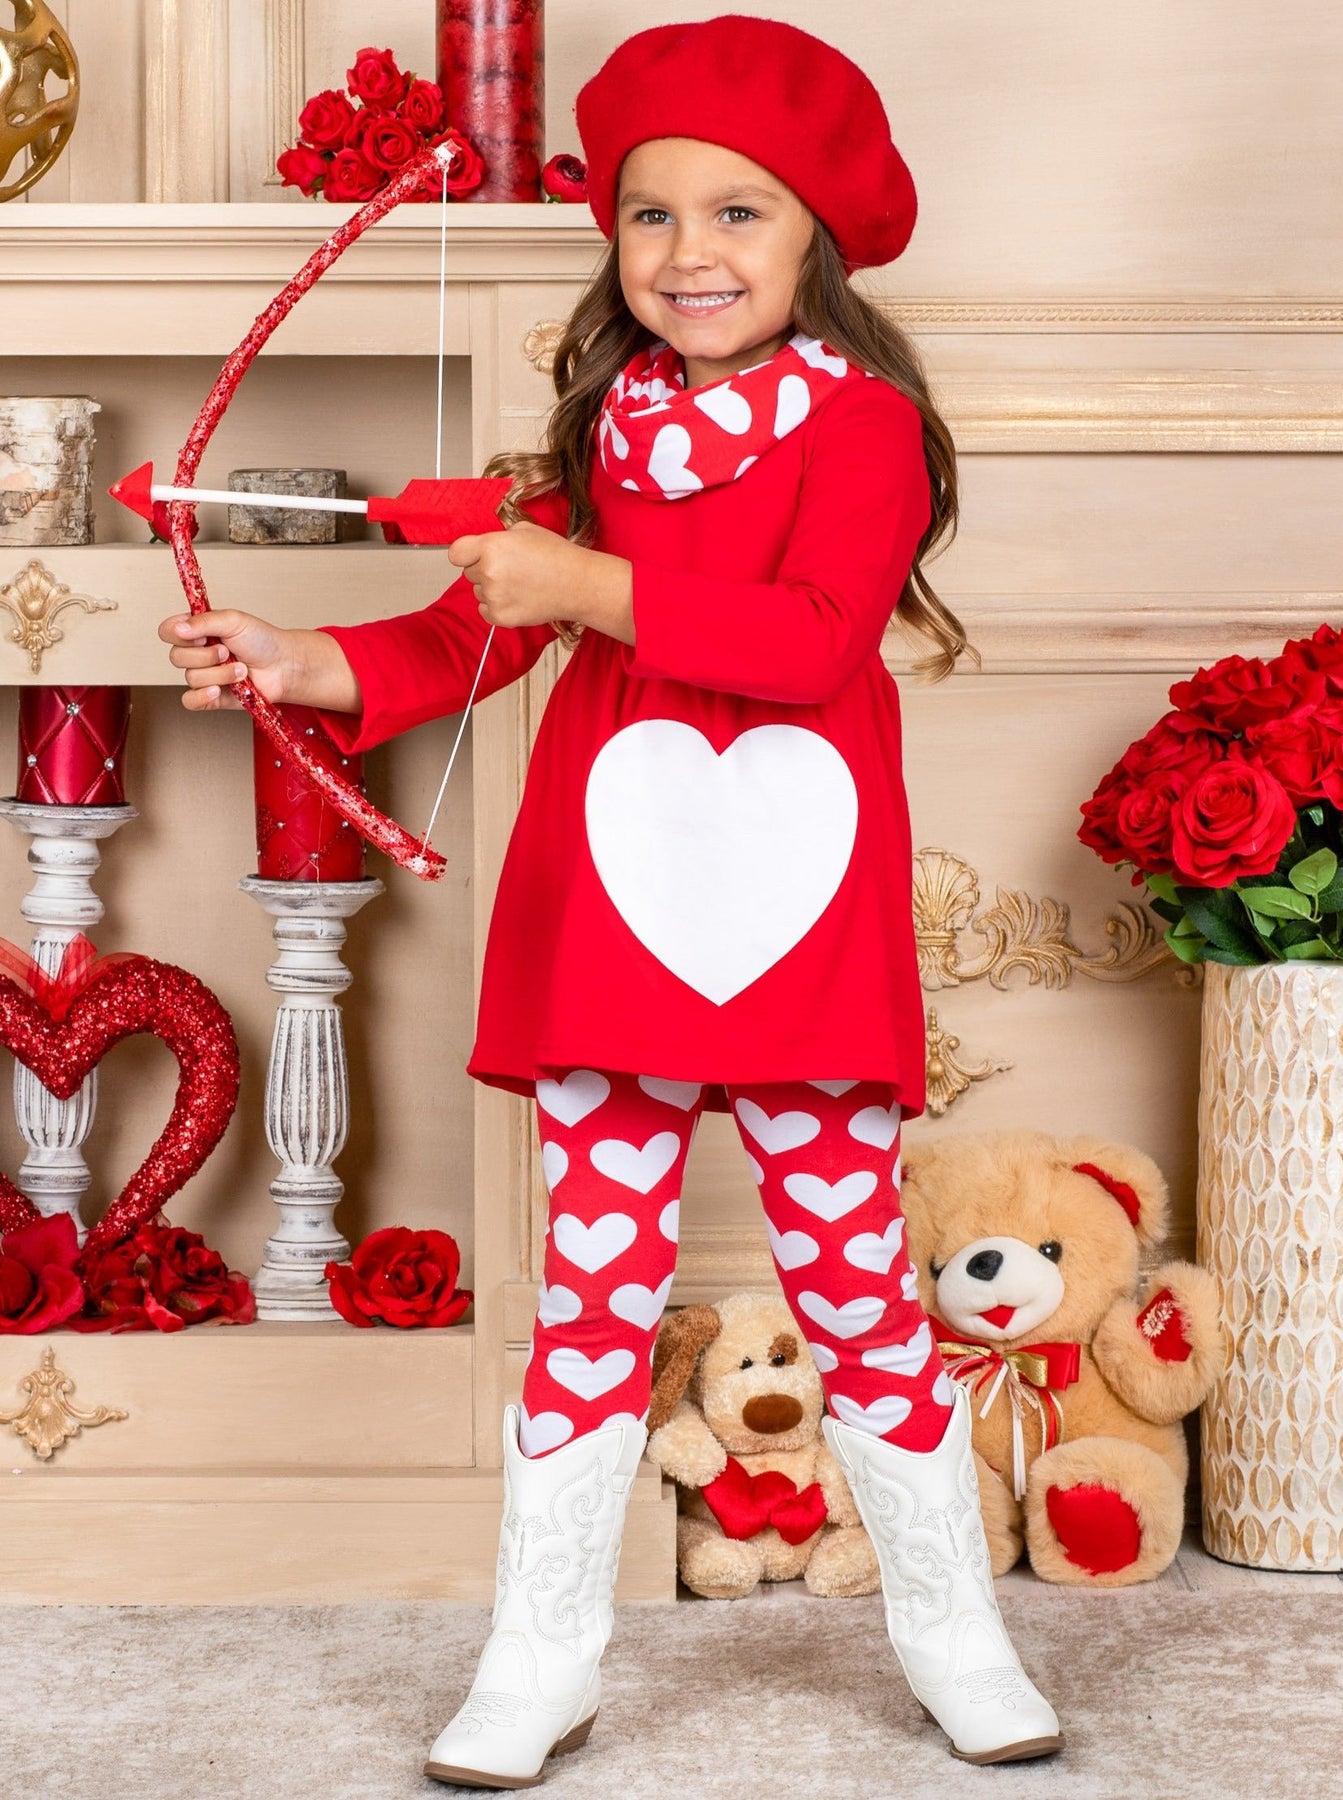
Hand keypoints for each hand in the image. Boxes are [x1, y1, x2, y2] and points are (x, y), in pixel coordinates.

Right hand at [158, 608, 297, 711]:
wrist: (283, 666)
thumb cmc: (262, 640)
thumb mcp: (234, 621)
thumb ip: (205, 621)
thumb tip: (179, 628)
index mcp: (197, 631)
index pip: (167, 631)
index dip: (179, 635)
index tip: (203, 636)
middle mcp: (196, 653)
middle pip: (176, 657)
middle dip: (206, 656)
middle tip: (228, 652)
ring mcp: (203, 676)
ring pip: (191, 678)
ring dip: (220, 674)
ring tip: (241, 669)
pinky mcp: (211, 697)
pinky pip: (190, 701)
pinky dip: (201, 696)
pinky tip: (217, 691)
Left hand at [446, 519, 585, 630]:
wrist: (577, 584)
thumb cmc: (556, 555)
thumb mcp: (525, 530)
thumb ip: (499, 537)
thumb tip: (486, 545)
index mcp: (491, 546)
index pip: (456, 553)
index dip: (466, 554)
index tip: (474, 556)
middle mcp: (488, 571)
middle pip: (469, 573)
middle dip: (484, 569)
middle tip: (510, 569)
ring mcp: (494, 597)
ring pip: (478, 592)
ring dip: (491, 589)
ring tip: (519, 584)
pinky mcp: (501, 617)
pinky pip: (484, 610)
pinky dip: (496, 607)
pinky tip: (517, 598)